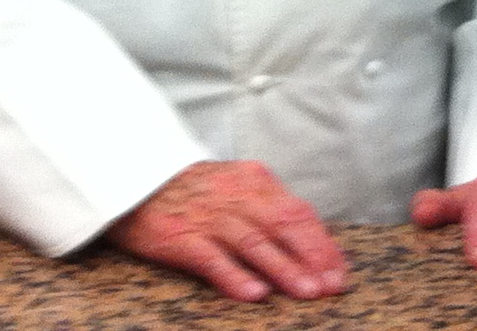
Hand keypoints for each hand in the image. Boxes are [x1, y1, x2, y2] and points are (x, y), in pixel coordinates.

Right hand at [107, 159, 349, 302]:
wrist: (137, 181)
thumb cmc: (194, 191)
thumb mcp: (237, 187)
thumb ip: (270, 209)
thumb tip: (311, 242)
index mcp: (255, 182)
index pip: (298, 213)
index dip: (322, 243)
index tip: (340, 271)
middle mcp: (236, 197)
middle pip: (283, 226)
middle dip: (312, 257)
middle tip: (331, 286)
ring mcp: (209, 217)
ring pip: (254, 243)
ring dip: (284, 269)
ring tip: (306, 292)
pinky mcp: (182, 238)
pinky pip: (213, 259)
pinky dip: (236, 276)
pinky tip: (255, 294)